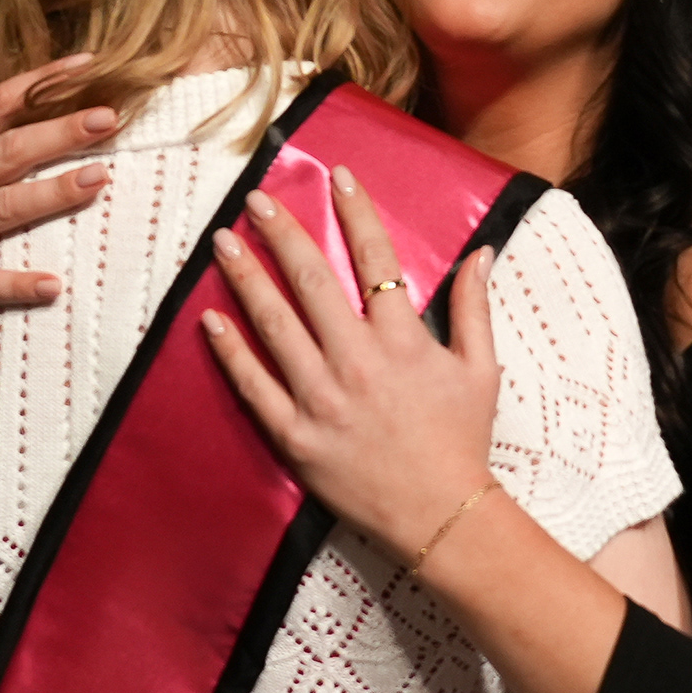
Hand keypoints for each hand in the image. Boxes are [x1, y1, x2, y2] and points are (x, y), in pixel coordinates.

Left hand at [198, 168, 500, 564]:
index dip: (355, 212)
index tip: (336, 176)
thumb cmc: (462, 441)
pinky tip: (210, 318)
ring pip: (274, 325)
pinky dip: (230, 351)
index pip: (375, 259)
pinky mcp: (295, 435)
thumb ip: (473, 307)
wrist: (441, 516)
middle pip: (311, 281)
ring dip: (245, 279)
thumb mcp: (480, 369)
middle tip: (256, 200)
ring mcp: (321, 398)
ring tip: (222, 242)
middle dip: (281, 233)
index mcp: (403, 340)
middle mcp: (357, 361)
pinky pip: (253, 386)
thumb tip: (481, 252)